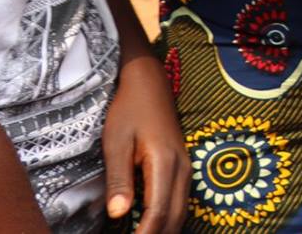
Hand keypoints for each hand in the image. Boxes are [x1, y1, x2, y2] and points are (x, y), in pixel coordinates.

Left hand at [101, 53, 188, 233]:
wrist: (148, 82)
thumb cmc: (128, 109)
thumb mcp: (116, 142)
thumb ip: (118, 179)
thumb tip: (118, 215)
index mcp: (165, 163)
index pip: (157, 213)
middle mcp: (182, 169)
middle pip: (174, 218)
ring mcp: (186, 168)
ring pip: (180, 212)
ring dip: (163, 230)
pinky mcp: (182, 167)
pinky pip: (179, 202)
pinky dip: (167, 220)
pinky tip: (150, 226)